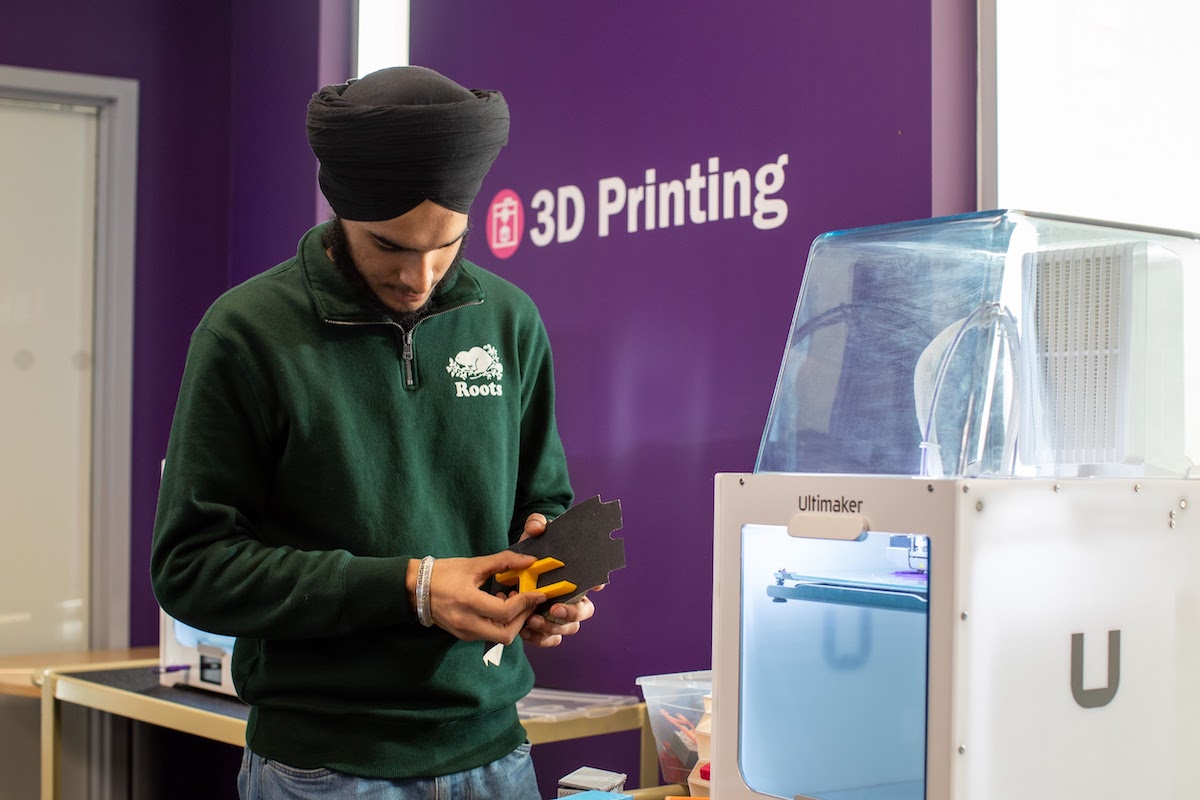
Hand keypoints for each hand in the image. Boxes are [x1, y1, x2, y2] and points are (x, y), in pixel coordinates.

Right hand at [427, 551, 545, 643]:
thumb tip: (530, 561)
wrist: (416, 588)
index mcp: (468, 602)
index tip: (538, 593)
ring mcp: (464, 632)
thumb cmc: (444, 573)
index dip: (526, 603)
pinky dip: (501, 624)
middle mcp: (466, 622)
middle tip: (527, 601)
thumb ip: (504, 561)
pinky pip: (489, 635)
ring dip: (512, 623)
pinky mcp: (463, 636)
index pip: (506, 612)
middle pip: (506, 633)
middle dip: (522, 618)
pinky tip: (499, 607)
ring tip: (512, 602)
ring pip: (499, 637)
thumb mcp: (475, 564)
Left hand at [515, 512, 601, 647]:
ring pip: (568, 629)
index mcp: (576, 576)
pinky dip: (539, 639)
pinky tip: (525, 631)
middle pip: (584, 611)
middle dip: (571, 612)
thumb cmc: (532, 549)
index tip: (594, 584)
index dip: (597, 582)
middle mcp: (573, 597)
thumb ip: (537, 523)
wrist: (514, 567)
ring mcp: (560, 614)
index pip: (595, 580)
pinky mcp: (545, 627)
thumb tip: (538, 528)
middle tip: (554, 607)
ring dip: (553, 627)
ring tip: (532, 620)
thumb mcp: (533, 532)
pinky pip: (550, 640)